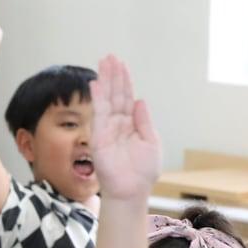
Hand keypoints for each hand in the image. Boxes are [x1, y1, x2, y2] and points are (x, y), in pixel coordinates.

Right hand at [89, 54, 160, 200]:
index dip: (124, 81)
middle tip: (109, 57)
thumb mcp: (150, 142)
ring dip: (104, 81)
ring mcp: (107, 129)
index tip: (121, 65)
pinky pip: (98, 113)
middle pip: (115, 95)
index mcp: (131, 124)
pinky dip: (97, 98)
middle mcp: (118, 124)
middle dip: (113, 76)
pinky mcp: (99, 137)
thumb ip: (144, 121)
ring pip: (106, 100)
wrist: (131, 190)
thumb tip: (140, 100)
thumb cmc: (142, 171)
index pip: (127, 98)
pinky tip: (96, 84)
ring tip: (103, 63)